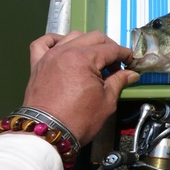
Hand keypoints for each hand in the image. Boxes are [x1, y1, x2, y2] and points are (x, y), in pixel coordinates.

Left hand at [23, 30, 139, 145]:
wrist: (48, 133)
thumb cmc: (79, 119)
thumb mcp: (107, 101)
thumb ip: (119, 81)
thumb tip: (131, 74)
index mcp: (84, 59)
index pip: (111, 49)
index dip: (125, 54)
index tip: (131, 61)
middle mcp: (66, 51)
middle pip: (94, 38)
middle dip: (110, 47)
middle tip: (116, 64)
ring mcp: (49, 56)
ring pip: (72, 36)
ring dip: (88, 44)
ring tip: (94, 60)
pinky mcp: (37, 64)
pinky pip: (43, 42)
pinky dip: (55, 40)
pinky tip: (64, 46)